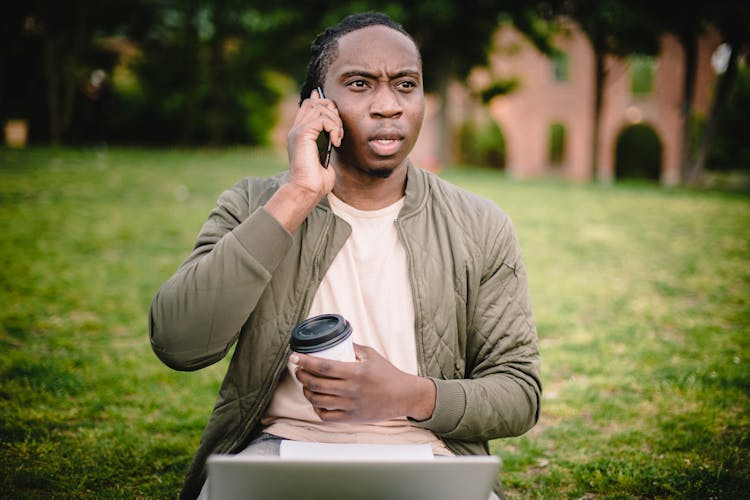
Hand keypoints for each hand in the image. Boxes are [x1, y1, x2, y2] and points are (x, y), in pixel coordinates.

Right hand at [286, 89, 342, 197]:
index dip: (324, 104)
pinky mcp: (302, 135)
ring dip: (335, 121)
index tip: (337, 118)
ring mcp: (297, 131)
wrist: (307, 190)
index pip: (309, 105)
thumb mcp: (325, 155)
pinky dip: (333, 128)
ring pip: (319, 107)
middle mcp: (296, 129)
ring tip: (338, 138)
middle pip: (313, 102)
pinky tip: (335, 142)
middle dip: (331, 110)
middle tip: (338, 130)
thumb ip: (328, 140)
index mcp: (300, 133)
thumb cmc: (316, 180)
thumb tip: (335, 131)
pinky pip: (322, 119)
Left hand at [292, 343, 435, 422]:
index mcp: (355, 372)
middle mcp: (351, 390)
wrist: (403, 396)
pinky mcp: (352, 419)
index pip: (323, 366)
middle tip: (298, 370)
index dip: (305, 361)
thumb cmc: (387, 373)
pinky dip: (316, 409)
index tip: (294, 357)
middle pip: (316, 384)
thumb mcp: (371, 355)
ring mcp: (350, 406)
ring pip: (318, 401)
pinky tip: (316, 401)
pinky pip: (326, 417)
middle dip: (301, 376)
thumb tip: (332, 341)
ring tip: (305, 385)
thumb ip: (351, 348)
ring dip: (306, 392)